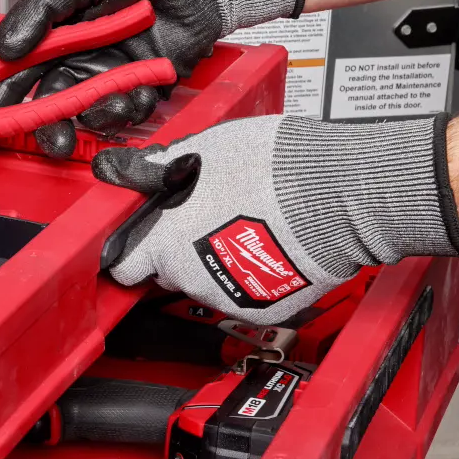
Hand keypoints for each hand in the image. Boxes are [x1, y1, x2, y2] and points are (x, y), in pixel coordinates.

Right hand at [0, 0, 303, 155]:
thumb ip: (42, 9)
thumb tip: (6, 48)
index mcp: (57, 30)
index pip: (18, 67)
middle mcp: (80, 54)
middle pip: (49, 98)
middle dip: (44, 124)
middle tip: (48, 140)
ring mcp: (110, 72)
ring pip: (85, 110)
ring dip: (88, 117)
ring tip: (105, 106)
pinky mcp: (140, 86)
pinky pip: (124, 110)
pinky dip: (124, 109)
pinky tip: (131, 95)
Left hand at [93, 112, 458, 324]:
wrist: (336, 197)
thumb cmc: (272, 168)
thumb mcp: (203, 149)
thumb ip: (160, 167)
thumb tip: (132, 169)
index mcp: (163, 240)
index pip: (123, 264)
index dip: (133, 248)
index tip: (143, 237)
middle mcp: (187, 277)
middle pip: (166, 272)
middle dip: (177, 249)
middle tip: (206, 217)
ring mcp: (225, 297)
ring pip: (205, 282)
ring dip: (215, 260)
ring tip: (245, 225)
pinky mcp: (261, 308)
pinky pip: (243, 293)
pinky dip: (249, 275)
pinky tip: (267, 245)